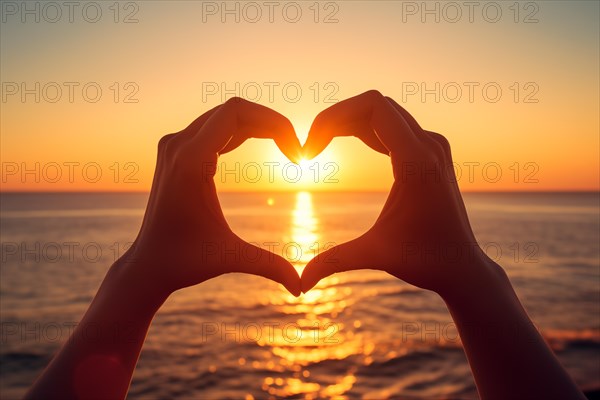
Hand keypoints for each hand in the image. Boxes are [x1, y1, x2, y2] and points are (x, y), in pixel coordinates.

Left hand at [123, 98, 301, 296]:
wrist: (147, 265)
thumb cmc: (184, 262)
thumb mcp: (230, 259)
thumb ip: (269, 266)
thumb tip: (301, 289)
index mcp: (190, 161)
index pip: (236, 113)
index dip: (274, 123)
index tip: (296, 152)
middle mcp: (177, 144)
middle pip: (234, 110)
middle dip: (271, 124)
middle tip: (297, 152)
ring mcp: (174, 145)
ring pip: (224, 116)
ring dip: (258, 127)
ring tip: (286, 148)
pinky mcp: (175, 151)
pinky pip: (214, 127)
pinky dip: (241, 132)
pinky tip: (261, 147)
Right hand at [300, 90, 486, 296]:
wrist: (462, 266)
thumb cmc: (424, 261)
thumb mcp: (374, 255)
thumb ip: (334, 262)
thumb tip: (300, 285)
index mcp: (416, 161)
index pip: (372, 106)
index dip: (333, 117)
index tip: (310, 147)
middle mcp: (429, 144)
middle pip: (374, 105)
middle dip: (335, 119)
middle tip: (309, 148)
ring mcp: (433, 145)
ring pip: (383, 112)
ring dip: (349, 123)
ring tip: (319, 146)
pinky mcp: (431, 152)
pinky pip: (393, 125)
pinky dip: (365, 130)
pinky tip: (344, 144)